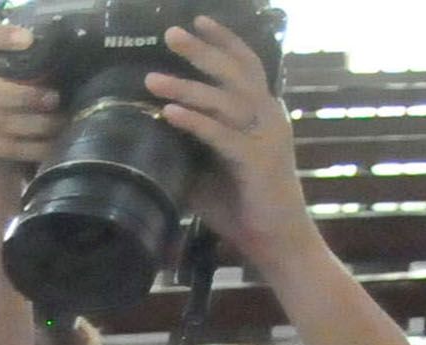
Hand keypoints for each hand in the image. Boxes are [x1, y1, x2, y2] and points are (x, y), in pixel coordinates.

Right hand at [0, 16, 64, 172]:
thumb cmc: (15, 83)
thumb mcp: (19, 65)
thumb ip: (33, 59)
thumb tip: (72, 61)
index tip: (28, 40)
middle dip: (23, 95)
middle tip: (54, 98)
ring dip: (35, 124)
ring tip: (61, 122)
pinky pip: (5, 147)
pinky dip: (33, 147)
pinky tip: (52, 144)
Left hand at [151, 16, 313, 254]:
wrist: (277, 242)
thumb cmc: (242, 206)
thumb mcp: (209, 169)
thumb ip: (190, 147)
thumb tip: (149, 134)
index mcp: (262, 113)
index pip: (245, 66)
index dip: (224, 41)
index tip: (198, 21)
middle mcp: (269, 117)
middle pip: (235, 72)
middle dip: (202, 51)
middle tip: (170, 33)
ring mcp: (266, 137)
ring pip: (225, 100)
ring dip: (187, 86)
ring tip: (152, 78)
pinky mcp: (258, 161)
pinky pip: (222, 135)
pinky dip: (195, 121)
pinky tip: (170, 111)